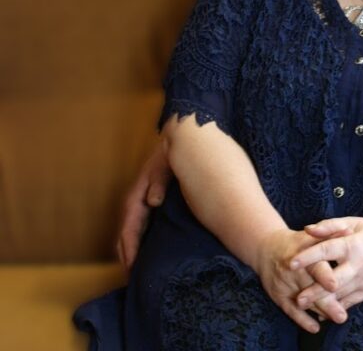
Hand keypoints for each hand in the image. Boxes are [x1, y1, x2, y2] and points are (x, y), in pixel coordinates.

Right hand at [116, 143, 171, 268]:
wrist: (174, 145)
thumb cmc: (169, 158)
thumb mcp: (164, 167)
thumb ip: (157, 182)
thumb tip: (152, 201)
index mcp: (136, 199)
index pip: (129, 230)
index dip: (130, 250)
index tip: (132, 268)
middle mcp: (135, 205)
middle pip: (125, 237)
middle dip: (127, 258)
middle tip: (132, 280)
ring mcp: (140, 206)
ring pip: (131, 235)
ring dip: (131, 253)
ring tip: (135, 273)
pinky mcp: (149, 206)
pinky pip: (140, 229)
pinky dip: (139, 243)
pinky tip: (146, 253)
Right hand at [253, 228, 349, 332]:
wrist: (268, 249)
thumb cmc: (298, 242)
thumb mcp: (312, 235)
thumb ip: (331, 233)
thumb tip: (348, 232)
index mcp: (303, 254)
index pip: (315, 266)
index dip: (324, 276)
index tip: (335, 285)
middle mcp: (293, 270)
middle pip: (311, 288)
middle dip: (326, 302)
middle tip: (341, 314)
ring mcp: (285, 284)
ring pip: (304, 301)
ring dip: (321, 311)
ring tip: (337, 318)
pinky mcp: (279, 296)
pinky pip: (291, 311)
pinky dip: (303, 320)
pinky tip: (315, 327)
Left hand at [290, 218, 362, 315]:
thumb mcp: (354, 223)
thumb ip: (330, 225)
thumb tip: (308, 229)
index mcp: (353, 244)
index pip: (327, 250)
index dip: (309, 256)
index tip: (292, 263)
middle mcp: (359, 263)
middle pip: (334, 280)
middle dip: (315, 291)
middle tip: (297, 299)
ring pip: (341, 294)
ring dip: (323, 302)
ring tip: (304, 307)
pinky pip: (351, 301)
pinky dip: (337, 306)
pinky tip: (323, 311)